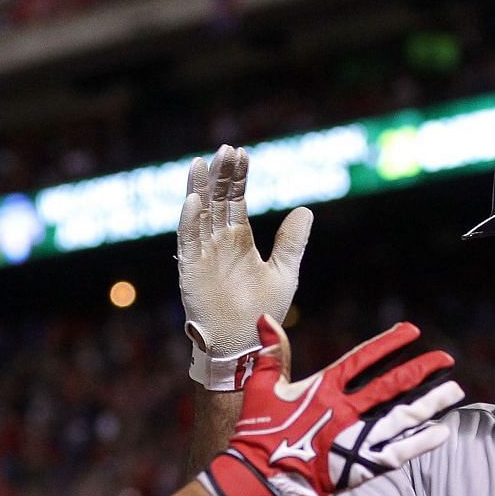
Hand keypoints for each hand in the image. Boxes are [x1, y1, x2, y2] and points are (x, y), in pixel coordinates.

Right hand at [177, 144, 311, 389]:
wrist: (246, 345)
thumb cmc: (263, 312)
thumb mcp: (285, 272)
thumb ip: (292, 242)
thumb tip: (305, 209)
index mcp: (239, 240)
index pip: (235, 200)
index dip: (237, 178)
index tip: (241, 154)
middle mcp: (218, 243)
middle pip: (217, 201)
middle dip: (221, 176)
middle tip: (226, 151)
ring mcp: (203, 255)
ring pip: (199, 215)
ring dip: (200, 189)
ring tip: (202, 163)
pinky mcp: (191, 271)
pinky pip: (188, 241)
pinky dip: (189, 221)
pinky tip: (193, 200)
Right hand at [198, 315, 462, 495]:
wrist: (257, 480)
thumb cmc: (257, 433)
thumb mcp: (262, 388)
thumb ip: (272, 354)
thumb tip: (265, 317)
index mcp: (323, 388)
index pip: (364, 358)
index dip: (389, 343)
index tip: (412, 332)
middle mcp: (345, 410)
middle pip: (393, 384)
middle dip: (422, 369)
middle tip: (447, 359)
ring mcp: (355, 438)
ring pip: (402, 416)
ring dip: (431, 403)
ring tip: (456, 391)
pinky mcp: (358, 466)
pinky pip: (398, 452)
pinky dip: (421, 443)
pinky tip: (442, 433)